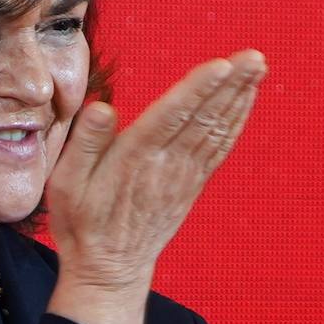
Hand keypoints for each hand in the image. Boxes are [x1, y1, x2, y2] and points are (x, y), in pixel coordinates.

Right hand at [44, 50, 265, 323]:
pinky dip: (237, 120)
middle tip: (255, 55)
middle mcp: (166, 165)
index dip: (197, 89)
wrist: (109, 268)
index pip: (171, 117)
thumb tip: (103, 107)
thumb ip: (85, 143)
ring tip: (257, 66)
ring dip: (240, 96)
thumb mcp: (66, 184)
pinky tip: (246, 98)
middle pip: (203, 118)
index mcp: (134, 159)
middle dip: (231, 84)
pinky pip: (220, 146)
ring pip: (217, 129)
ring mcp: (184, 176)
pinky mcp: (193, 183)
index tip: (221, 64)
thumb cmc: (82, 222)